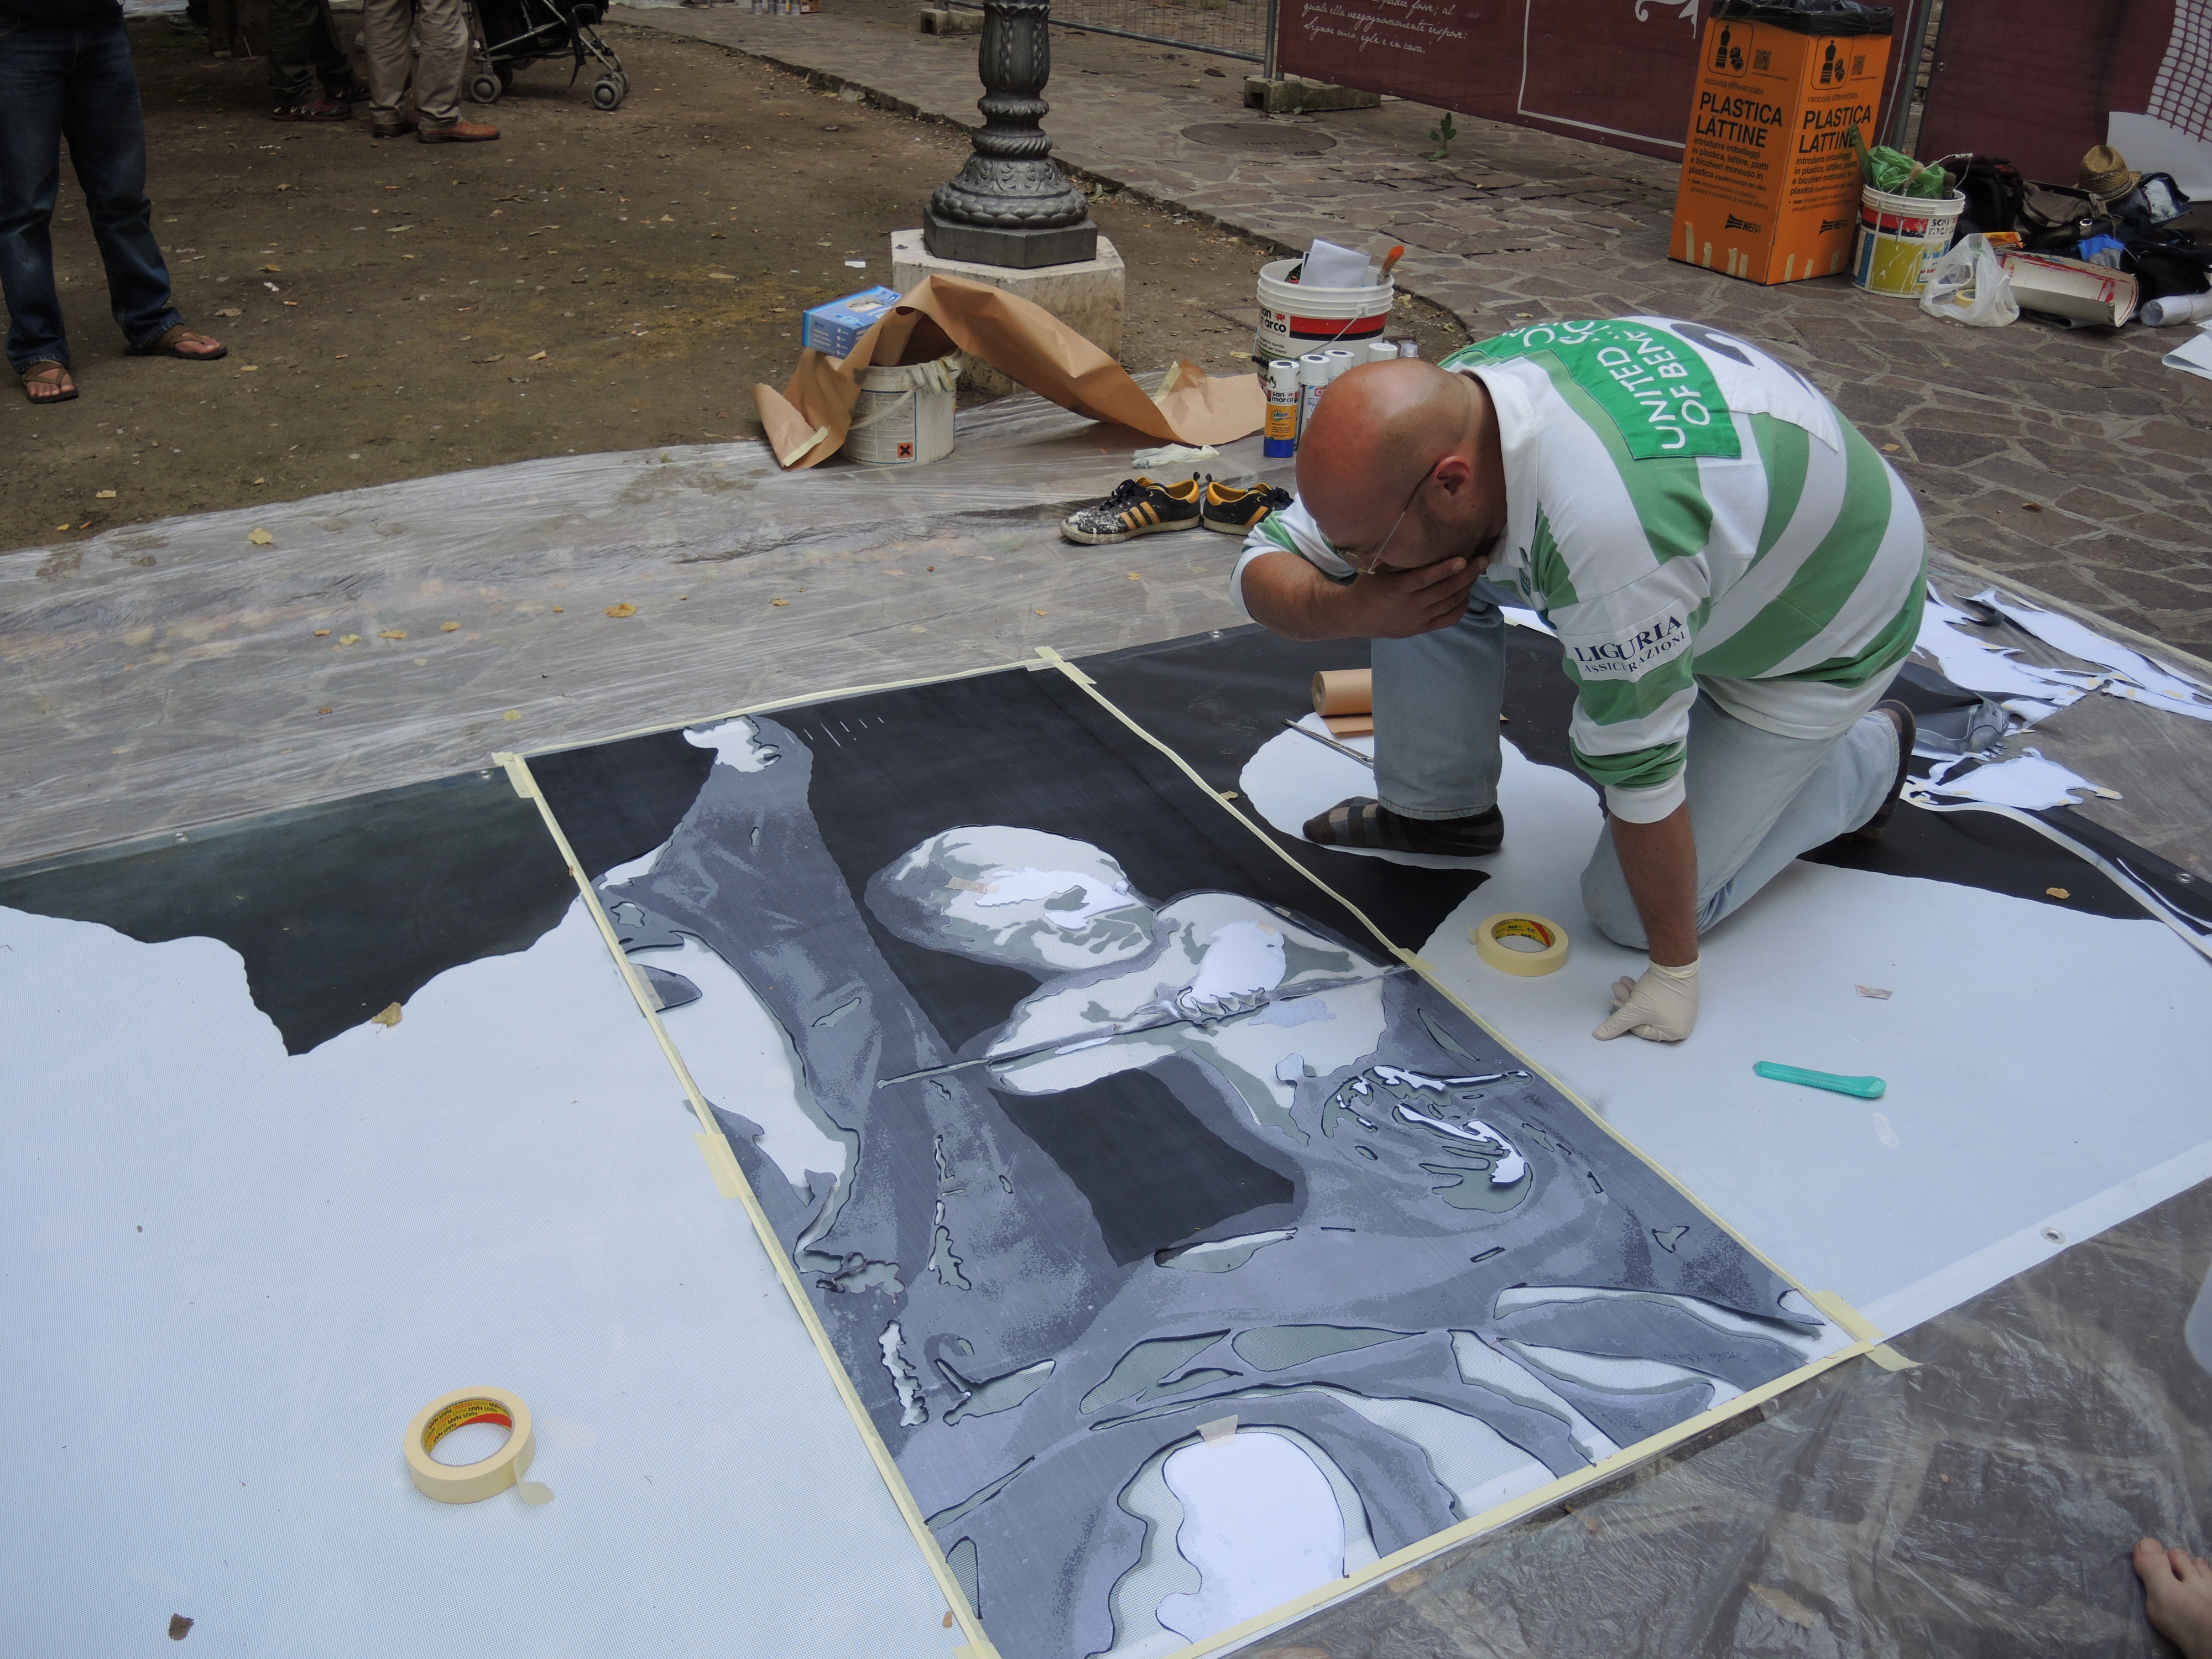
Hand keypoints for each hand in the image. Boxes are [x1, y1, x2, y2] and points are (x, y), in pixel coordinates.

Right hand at [1338, 556, 1482, 638]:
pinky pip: (1448, 619)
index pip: (1426, 578)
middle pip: (1445, 590)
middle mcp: (1410, 605)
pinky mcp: (1422, 628)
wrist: (1355, 617)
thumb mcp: (1376, 569)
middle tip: (1482, 560)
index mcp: (1397, 589)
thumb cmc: (1367, 586)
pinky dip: (1461, 607)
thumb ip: (1395, 557)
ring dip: (1467, 588)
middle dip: (1467, 575)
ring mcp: (1418, 619)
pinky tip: (1467, 595)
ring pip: (1450, 603)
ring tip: (1478, 573)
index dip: (1446, 569)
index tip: (1463, 559)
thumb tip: (1415, 534)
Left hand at [1594, 958, 1698, 1042]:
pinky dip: (1643, 992)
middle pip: (1644, 1018)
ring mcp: (1682, 1010)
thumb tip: (1599, 1036)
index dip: (1623, 1018)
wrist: (1677, 963)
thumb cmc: (1657, 991)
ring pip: (1649, 1007)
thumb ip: (1615, 1024)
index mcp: (1674, 1034)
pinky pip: (1658, 999)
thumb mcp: (1633, 1010)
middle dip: (1626, 1002)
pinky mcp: (1680, 997)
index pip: (1641, 1030)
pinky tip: (1631, 981)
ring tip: (1621, 981)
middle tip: (1615, 988)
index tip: (1612, 1002)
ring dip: (1632, 994)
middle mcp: (1680, 1025)